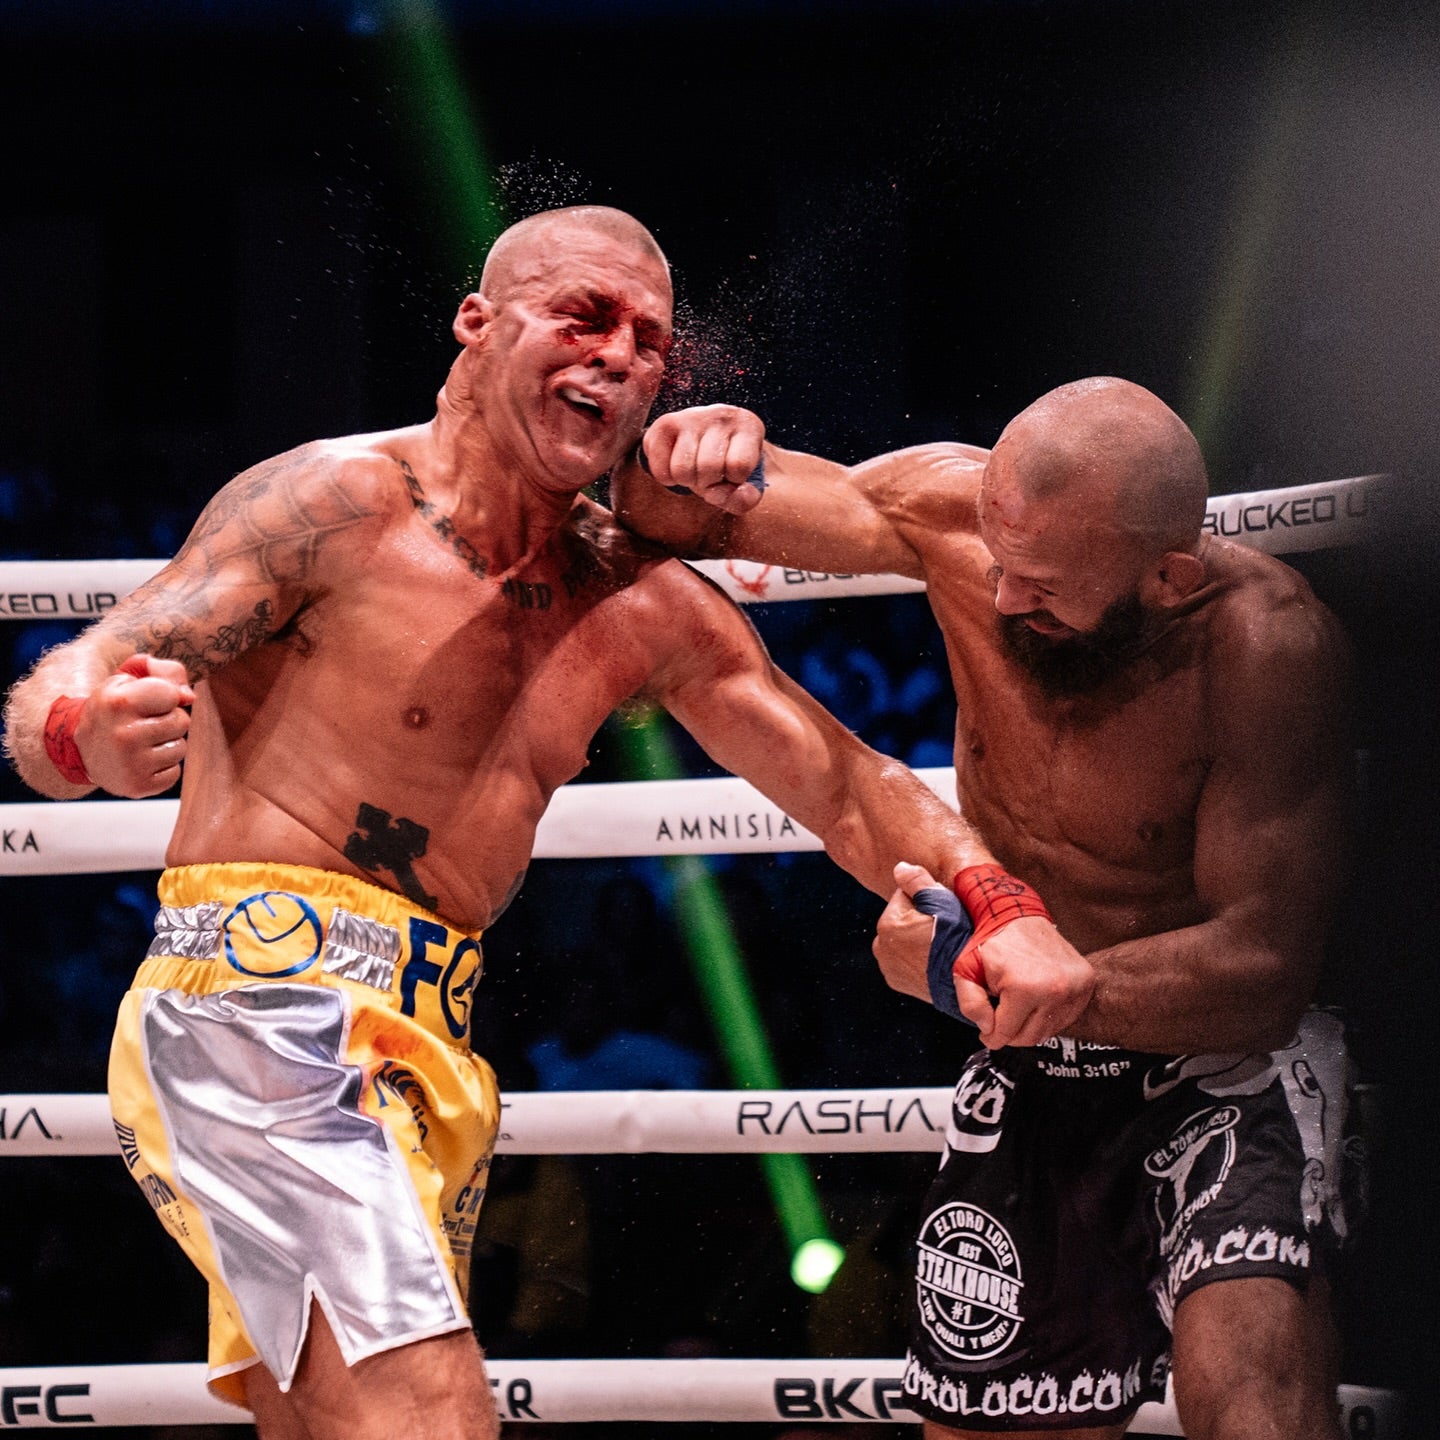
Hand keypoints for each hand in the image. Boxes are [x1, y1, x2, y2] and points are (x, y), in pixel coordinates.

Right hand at [75, 655, 194, 797]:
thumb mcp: (128, 679)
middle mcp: (123, 735)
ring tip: (142, 743)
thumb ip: (163, 671)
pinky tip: (142, 761)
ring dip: (167, 744)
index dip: (164, 696)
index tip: (145, 702)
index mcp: (119, 703)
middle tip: (144, 724)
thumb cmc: (113, 709)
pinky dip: (163, 767)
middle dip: (169, 720)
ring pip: (180, 748)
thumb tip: (189, 696)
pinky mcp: (138, 786)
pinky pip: (174, 773)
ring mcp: (131, 764)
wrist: (81, 750)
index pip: (172, 694)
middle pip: (182, 721)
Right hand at [638, 405, 765, 514]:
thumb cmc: (731, 467)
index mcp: (749, 426)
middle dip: (708, 483)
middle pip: (709, 467)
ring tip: (695, 471)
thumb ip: (745, 499)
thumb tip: (718, 495)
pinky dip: (666, 479)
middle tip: (711, 475)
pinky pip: (659, 468)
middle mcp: (721, 415)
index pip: (738, 466)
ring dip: (687, 482)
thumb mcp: (747, 485)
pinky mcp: (665, 423)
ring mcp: (691, 416)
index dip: (734, 481)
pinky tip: (676, 468)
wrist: (709, 442)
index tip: (734, 474)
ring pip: (682, 469)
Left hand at [874, 861, 991, 1026]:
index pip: (905, 896)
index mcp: (888, 922)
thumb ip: (917, 881)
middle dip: (918, 919)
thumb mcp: (943, 903)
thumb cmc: (959, 941)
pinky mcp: (897, 982)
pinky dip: (916, 958)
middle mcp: (881, 946)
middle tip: (943, 930)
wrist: (969, 985)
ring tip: (941, 946)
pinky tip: (935, 959)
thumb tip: (899, 867)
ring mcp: (888, 966)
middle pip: (902, 919)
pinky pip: (905, 960)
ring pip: (902, 939)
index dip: (926, 900)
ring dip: (916, 939)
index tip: (942, 912)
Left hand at [970, 913, 1094, 1049]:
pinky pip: (1064, 1018)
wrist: (1018, 914)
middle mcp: (1056, 990)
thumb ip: (971, 1004)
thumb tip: (988, 1029)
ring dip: (1028, 1026)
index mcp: (1025, 988)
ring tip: (1015, 1008)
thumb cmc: (991, 943)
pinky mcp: (1086, 984)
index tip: (986, 1031)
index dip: (991, 1035)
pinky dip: (1047, 1017)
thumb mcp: (966, 969)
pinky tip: (1033, 1003)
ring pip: (1047, 1031)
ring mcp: (1075, 988)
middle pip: (1029, 1037)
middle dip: (1009, 1033)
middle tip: (999, 1020)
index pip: (1006, 1033)